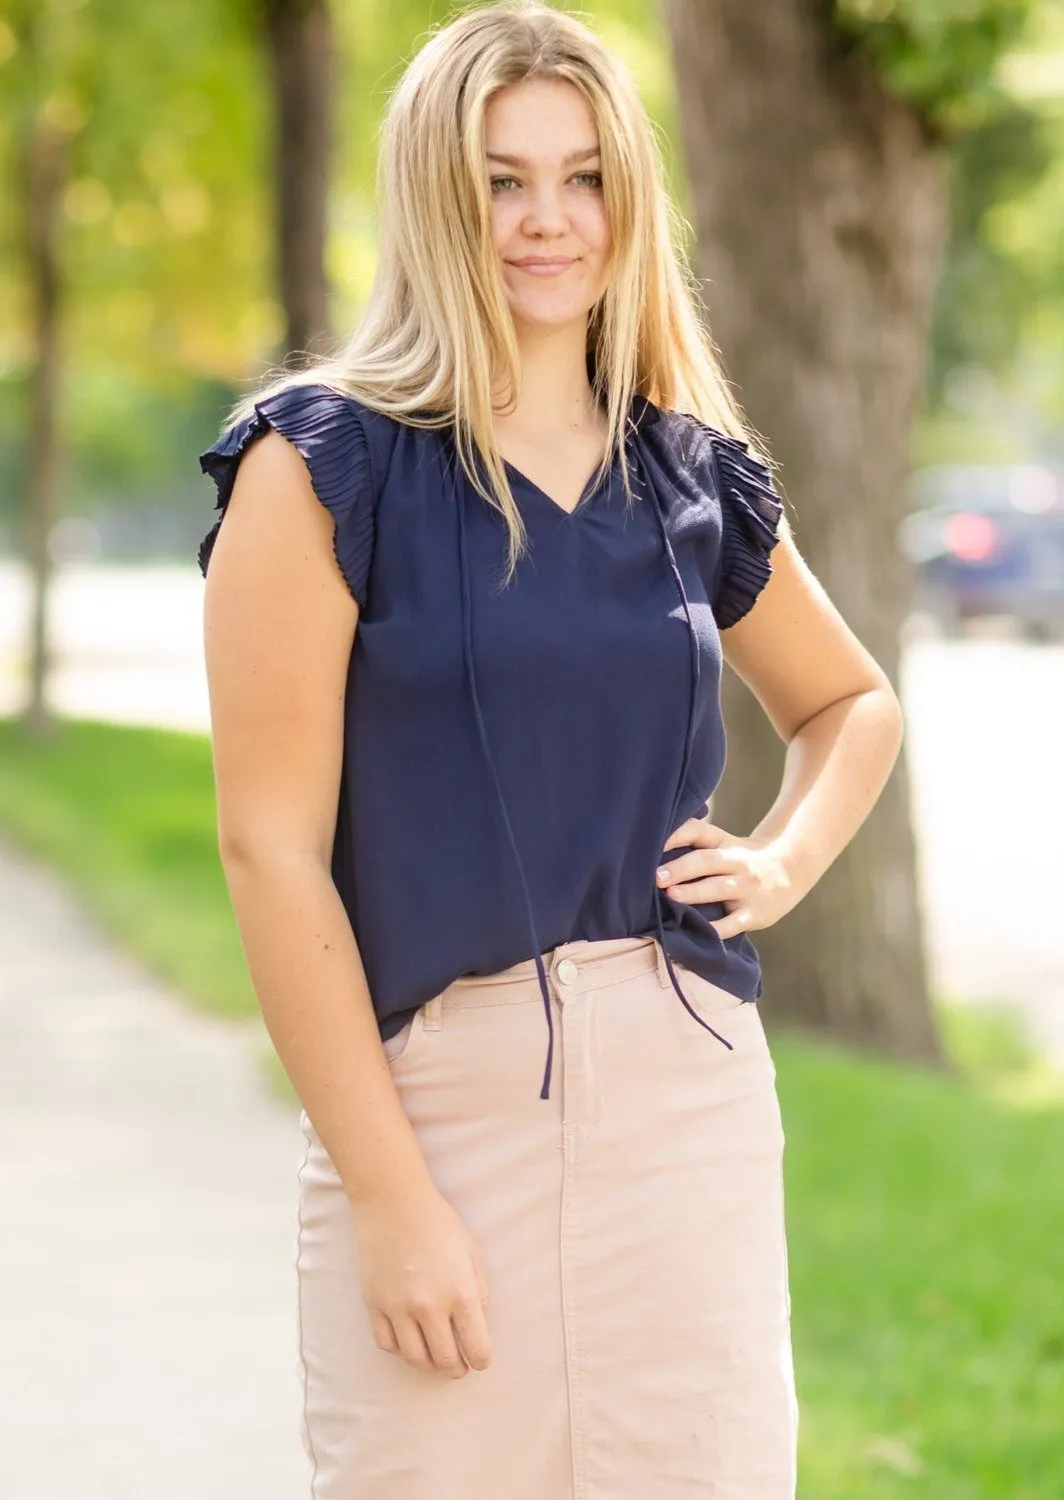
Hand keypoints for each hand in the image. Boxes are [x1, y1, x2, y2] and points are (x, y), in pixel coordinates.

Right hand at [353, 1182, 492, 1378]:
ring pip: (416, 1359)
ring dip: (430, 1365)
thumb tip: (479, 1323)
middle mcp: (430, 1307)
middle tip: (460, 1366)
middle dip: (457, 1369)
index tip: (480, 1359)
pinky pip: (388, 1344)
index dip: (482, 1360)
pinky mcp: (374, 1304)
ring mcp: (398, 1308)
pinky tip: (410, 1341)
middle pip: (446, 1361)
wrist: (393, 1200)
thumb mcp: (471, 1252)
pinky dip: (401, 1350)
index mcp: (461, 1293)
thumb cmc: (437, 1222)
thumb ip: (479, 1291)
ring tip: (436, 1359)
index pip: (477, 1349)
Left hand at [656, 817, 806, 940]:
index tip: (655, 840)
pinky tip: (699, 933)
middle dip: (681, 868)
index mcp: (723, 843)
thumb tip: (647, 853)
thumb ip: (694, 845)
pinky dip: (717, 930)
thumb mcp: (723, 844)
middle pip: (707, 861)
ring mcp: (747, 888)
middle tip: (656, 877)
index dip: (677, 834)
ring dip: (694, 893)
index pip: (698, 831)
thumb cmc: (740, 859)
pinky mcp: (755, 913)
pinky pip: (734, 923)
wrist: (791, 869)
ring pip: (719, 889)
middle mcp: (736, 862)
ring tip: (672, 896)